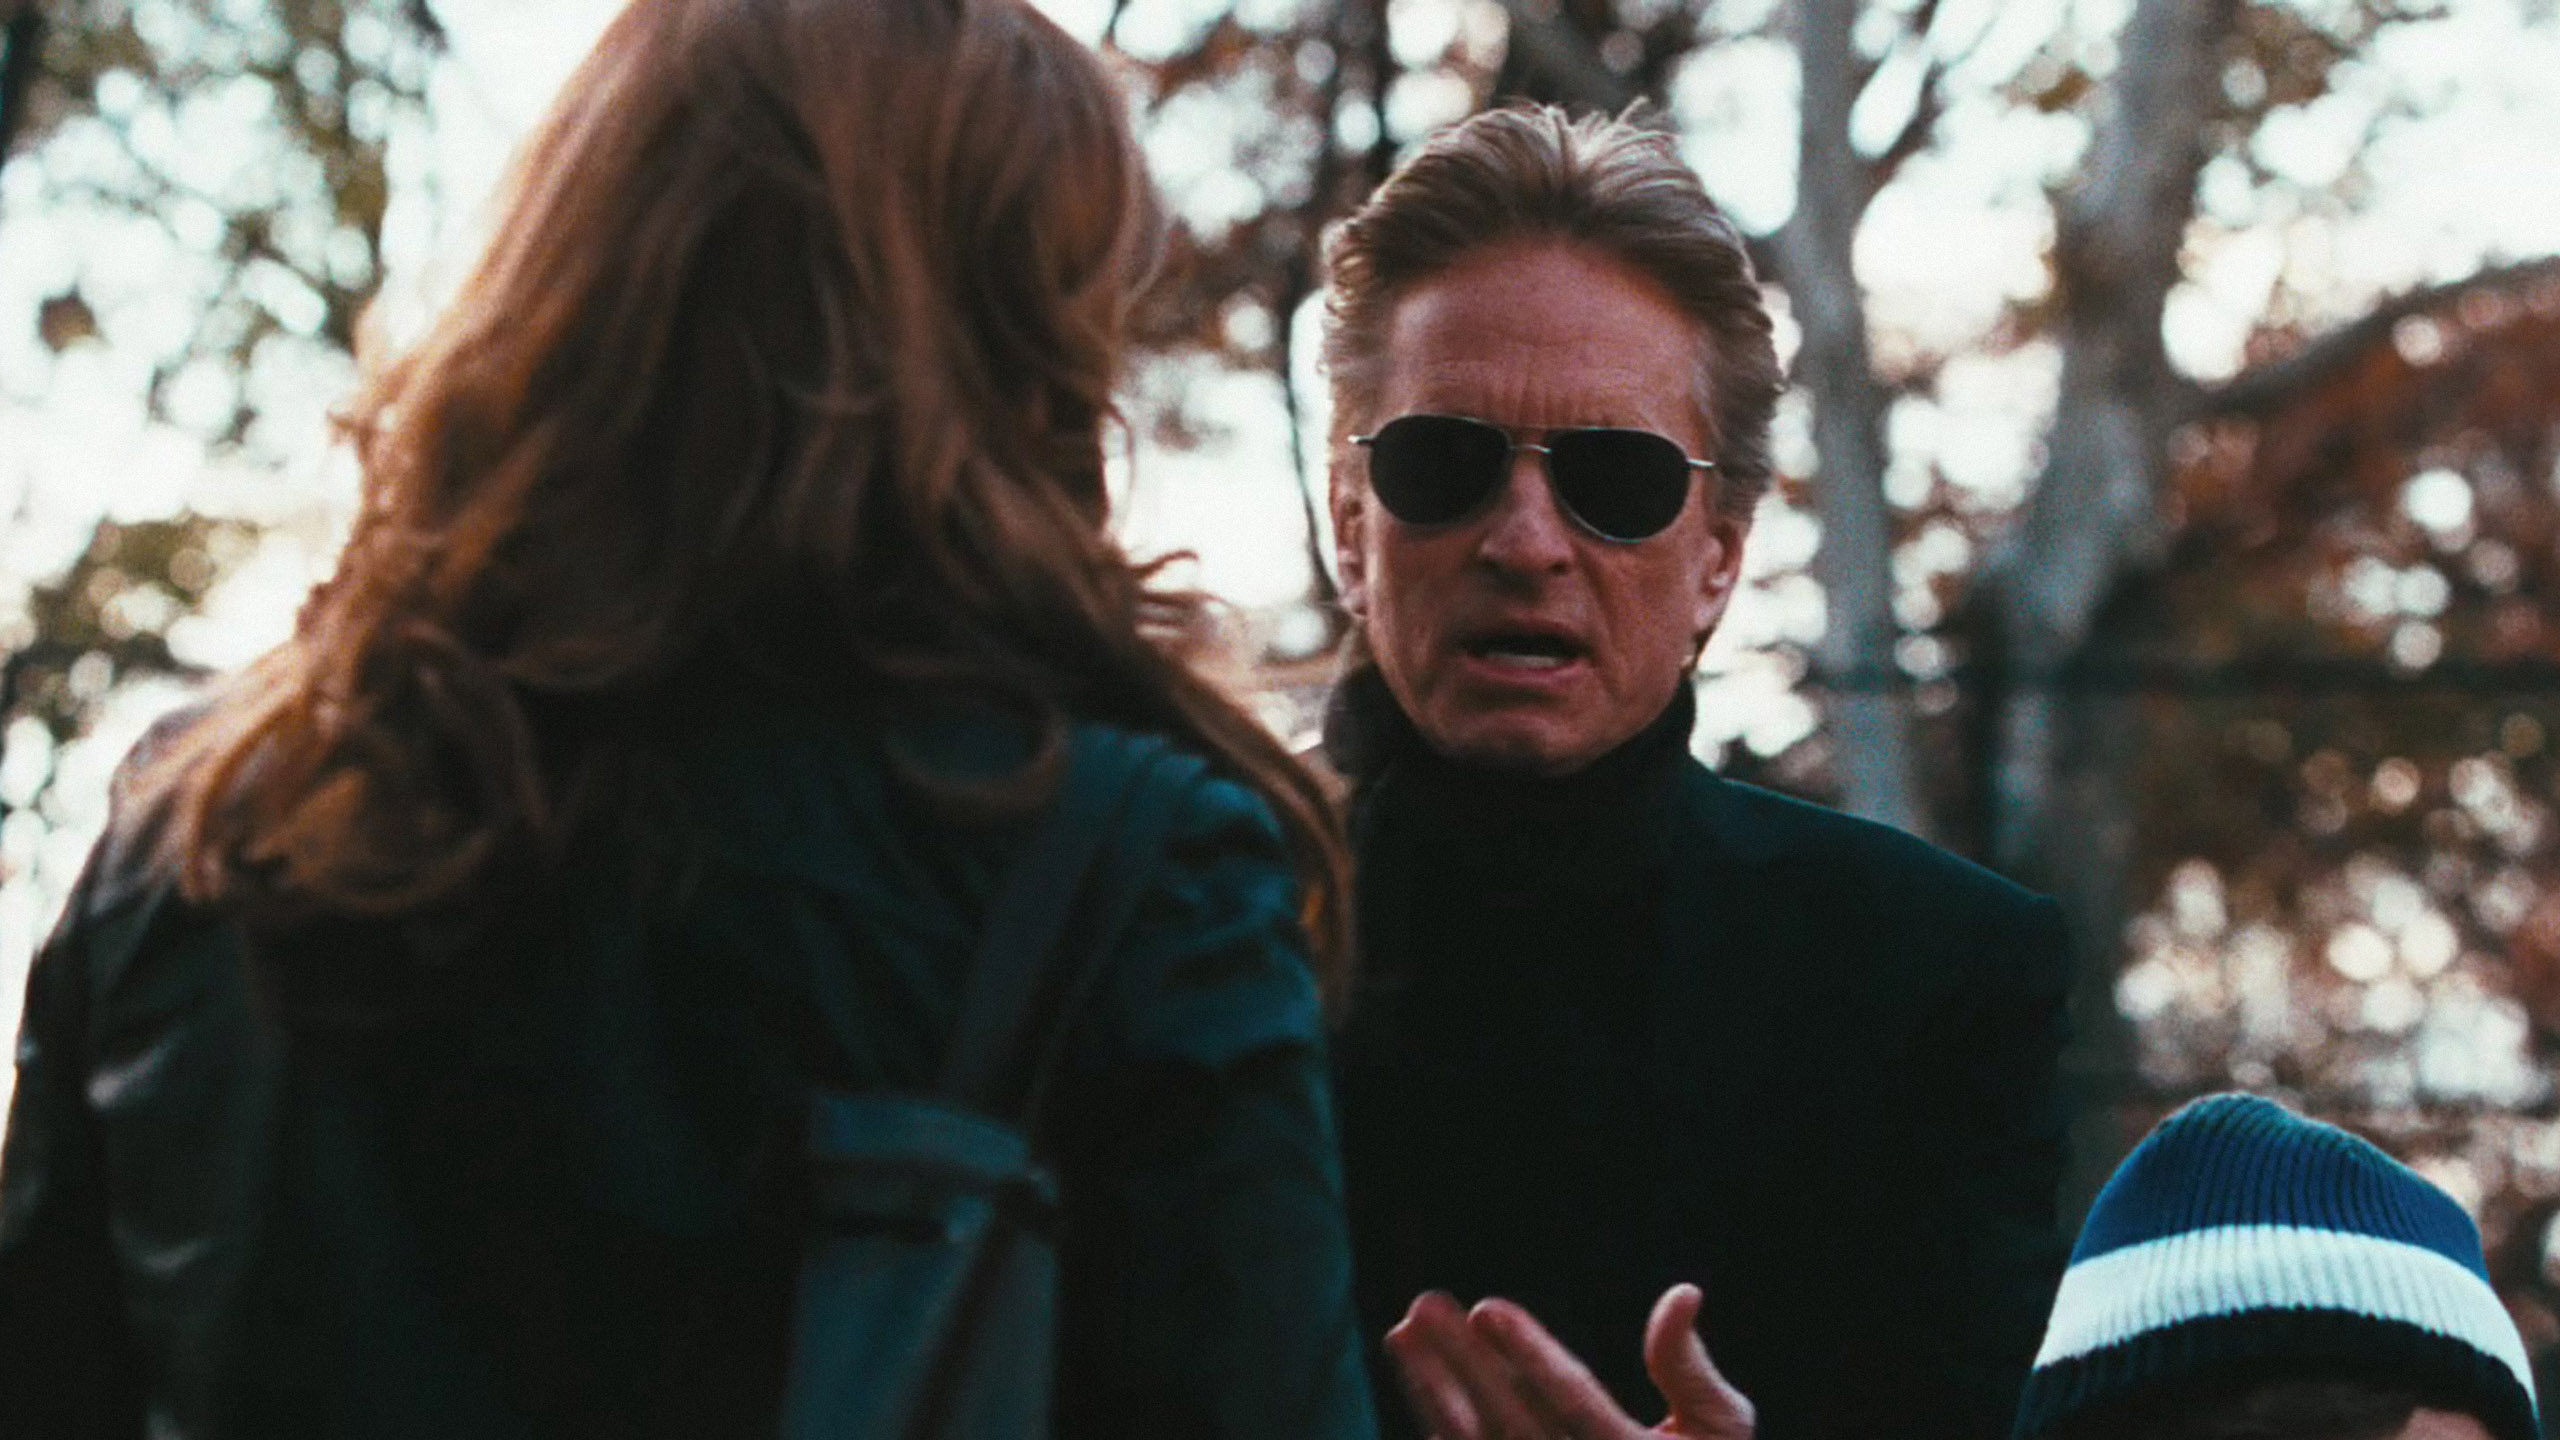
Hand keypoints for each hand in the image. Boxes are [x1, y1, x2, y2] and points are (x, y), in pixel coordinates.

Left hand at [1384, 1282, 1755, 1439]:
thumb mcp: (1719, 1430)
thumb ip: (1691, 1369)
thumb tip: (1682, 1292)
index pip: (1573, 1404)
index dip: (1530, 1355)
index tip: (1487, 1308)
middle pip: (1510, 1423)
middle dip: (1464, 1364)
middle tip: (1425, 1307)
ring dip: (1434, 1389)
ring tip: (1404, 1331)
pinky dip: (1438, 1422)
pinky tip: (1420, 1377)